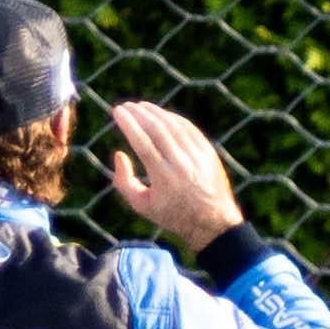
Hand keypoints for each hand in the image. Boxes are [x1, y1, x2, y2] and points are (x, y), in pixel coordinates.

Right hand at [104, 96, 240, 239]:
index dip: (128, 124)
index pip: (142, 143)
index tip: (117, 112)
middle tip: (125, 106)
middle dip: (139, 114)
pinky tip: (162, 115)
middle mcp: (181, 164)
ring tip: (140, 106)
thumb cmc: (172, 215)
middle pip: (158, 130)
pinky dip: (173, 119)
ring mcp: (197, 156)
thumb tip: (118, 154)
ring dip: (155, 112)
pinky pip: (188, 129)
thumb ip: (124, 182)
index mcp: (163, 178)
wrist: (212, 222)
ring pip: (174, 126)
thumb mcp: (142, 206)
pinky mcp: (208, 152)